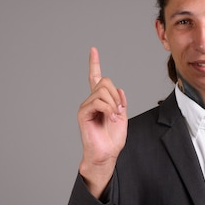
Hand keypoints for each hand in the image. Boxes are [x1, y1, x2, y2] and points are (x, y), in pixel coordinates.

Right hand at [77, 47, 127, 197]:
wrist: (106, 154)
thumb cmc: (113, 138)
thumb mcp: (122, 116)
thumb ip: (120, 101)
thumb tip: (118, 88)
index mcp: (100, 100)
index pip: (95, 78)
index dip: (94, 64)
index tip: (93, 50)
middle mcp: (91, 101)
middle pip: (104, 82)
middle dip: (116, 95)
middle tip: (120, 110)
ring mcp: (86, 106)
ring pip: (102, 91)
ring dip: (113, 103)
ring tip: (115, 116)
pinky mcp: (82, 113)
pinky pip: (97, 101)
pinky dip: (108, 108)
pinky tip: (111, 118)